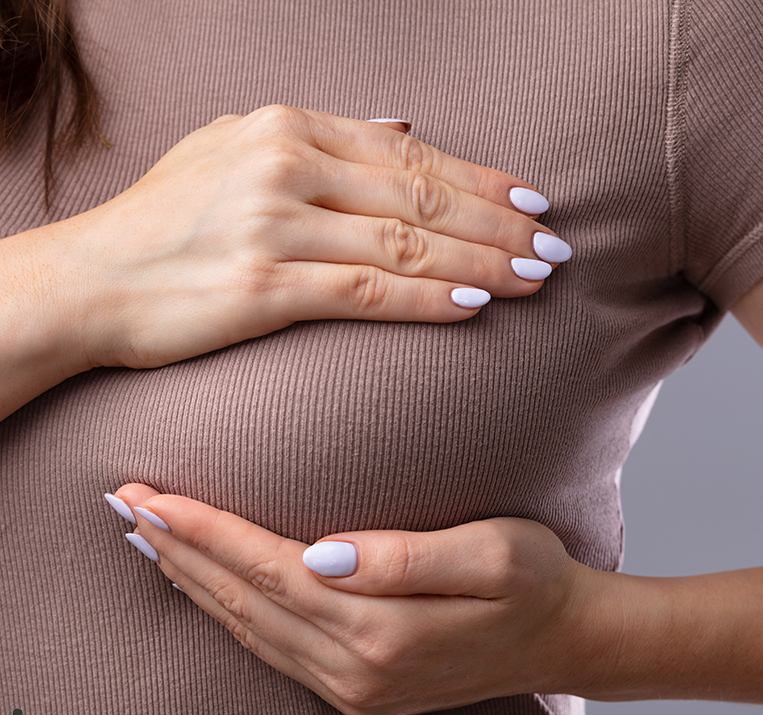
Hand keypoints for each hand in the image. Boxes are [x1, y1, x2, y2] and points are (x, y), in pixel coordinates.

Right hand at [60, 104, 567, 369]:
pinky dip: (428, 297)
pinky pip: (368, 290)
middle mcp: (286, 165)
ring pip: (406, 242)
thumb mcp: (231, 152)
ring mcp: (276, 223)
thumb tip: (402, 126)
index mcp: (286, 127)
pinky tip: (475, 305)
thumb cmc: (161, 222)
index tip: (532, 201)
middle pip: (421, 195)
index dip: (480, 178)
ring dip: (481, 262)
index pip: (409, 153)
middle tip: (555, 244)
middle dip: (499, 222)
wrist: (88, 280)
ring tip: (535, 279)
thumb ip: (319, 139)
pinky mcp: (264, 286)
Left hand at [108, 484, 589, 714]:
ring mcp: (350, 685)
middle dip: (178, 550)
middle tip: (124, 505)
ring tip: (147, 540)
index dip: (206, 530)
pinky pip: (268, 645)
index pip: (268, 567)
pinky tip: (204, 585)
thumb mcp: (491, 554)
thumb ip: (407, 558)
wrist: (564, 635)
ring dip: (191, 580)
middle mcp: (354, 666)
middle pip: (242, 598)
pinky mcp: (354, 686)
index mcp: (382, 629)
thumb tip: (325, 552)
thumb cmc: (532, 580)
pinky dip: (225, 609)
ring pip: (245, 626)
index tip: (153, 496)